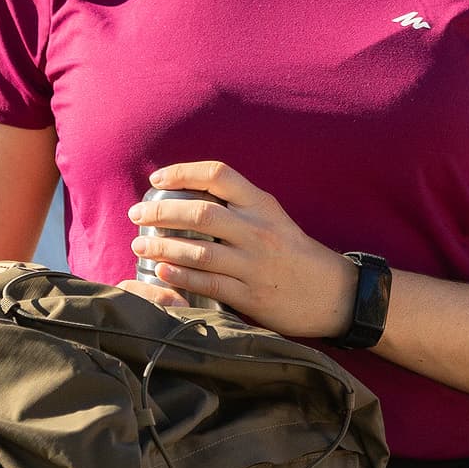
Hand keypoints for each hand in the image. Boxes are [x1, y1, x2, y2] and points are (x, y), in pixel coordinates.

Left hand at [126, 160, 358, 340]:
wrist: (332, 293)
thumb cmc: (294, 252)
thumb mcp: (272, 217)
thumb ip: (238, 206)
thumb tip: (188, 196)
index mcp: (262, 204)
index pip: (218, 175)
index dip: (182, 172)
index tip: (156, 179)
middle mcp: (258, 230)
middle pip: (200, 212)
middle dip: (160, 212)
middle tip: (136, 214)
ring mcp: (254, 264)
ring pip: (199, 250)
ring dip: (162, 245)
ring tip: (139, 244)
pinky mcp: (251, 295)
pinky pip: (208, 283)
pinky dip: (180, 275)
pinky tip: (161, 270)